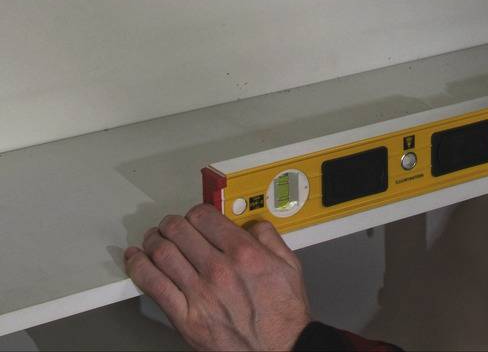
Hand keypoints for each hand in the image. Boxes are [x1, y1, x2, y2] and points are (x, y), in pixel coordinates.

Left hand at [125, 203, 310, 350]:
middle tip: (170, 225)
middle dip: (170, 223)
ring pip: (162, 254)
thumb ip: (270, 238)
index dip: (195, 212)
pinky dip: (139, 267)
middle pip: (179, 232)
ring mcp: (199, 294)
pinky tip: (135, 259)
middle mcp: (219, 270)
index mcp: (245, 253)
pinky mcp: (185, 317)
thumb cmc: (283, 313)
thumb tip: (253, 224)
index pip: (205, 217)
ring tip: (152, 238)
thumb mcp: (289, 265)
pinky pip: (153, 285)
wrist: (278, 349)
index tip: (195, 216)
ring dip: (152, 240)